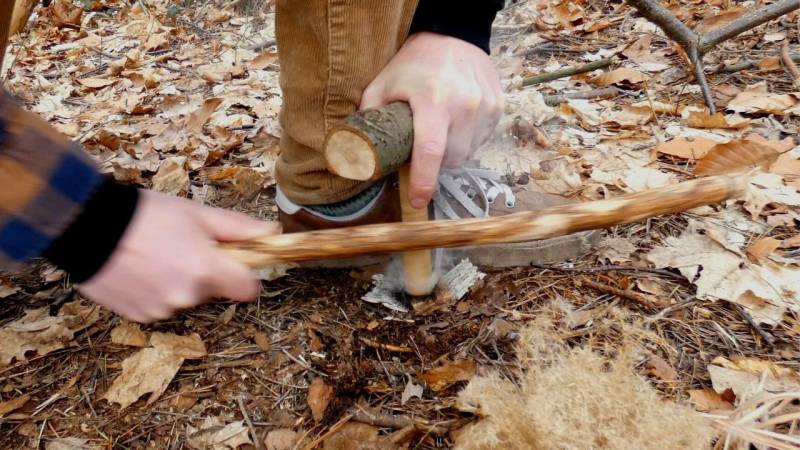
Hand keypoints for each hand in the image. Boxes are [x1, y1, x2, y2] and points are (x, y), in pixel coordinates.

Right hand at [79, 190, 280, 322]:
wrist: (88, 227)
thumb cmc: (145, 215)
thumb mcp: (196, 214)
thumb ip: (237, 228)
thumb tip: (271, 231)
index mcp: (206, 270)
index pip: (247, 290)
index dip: (243, 276)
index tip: (234, 264)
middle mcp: (187, 296)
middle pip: (212, 291)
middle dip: (204, 273)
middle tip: (182, 248)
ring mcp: (161, 309)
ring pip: (184, 298)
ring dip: (177, 283)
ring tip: (153, 256)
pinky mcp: (139, 316)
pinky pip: (158, 306)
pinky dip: (153, 292)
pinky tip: (138, 270)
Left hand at [360, 32, 503, 208]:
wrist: (454, 35)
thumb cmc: (414, 63)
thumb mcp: (383, 84)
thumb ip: (369, 118)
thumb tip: (354, 153)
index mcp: (434, 100)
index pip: (431, 152)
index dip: (423, 181)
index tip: (417, 200)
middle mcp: (465, 105)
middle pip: (451, 159)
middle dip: (435, 165)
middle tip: (422, 151)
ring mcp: (486, 107)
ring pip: (468, 154)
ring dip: (452, 154)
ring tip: (440, 133)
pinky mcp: (499, 108)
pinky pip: (481, 142)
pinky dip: (467, 142)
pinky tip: (456, 124)